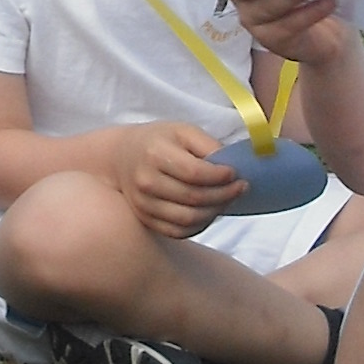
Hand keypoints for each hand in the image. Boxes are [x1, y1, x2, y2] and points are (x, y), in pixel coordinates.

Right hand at [113, 119, 245, 240]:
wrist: (122, 157)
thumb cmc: (159, 141)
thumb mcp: (183, 131)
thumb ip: (207, 145)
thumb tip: (231, 166)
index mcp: (155, 154)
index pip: (195, 173)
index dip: (220, 177)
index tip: (236, 173)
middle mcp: (146, 181)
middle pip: (194, 199)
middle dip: (224, 195)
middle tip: (241, 188)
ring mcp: (143, 204)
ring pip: (188, 219)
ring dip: (215, 212)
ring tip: (228, 200)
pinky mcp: (145, 219)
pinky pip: (178, 232)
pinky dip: (200, 226)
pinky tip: (210, 212)